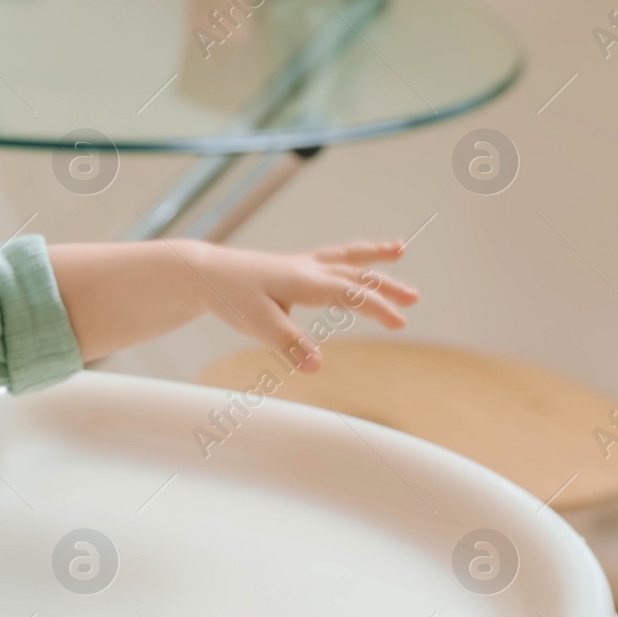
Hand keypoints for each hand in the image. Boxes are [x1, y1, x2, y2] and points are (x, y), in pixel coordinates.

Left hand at [184, 237, 418, 371]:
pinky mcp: (291, 268)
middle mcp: (307, 268)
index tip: (401, 322)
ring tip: (398, 249)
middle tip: (413, 298)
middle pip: (355, 274)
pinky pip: (329, 258)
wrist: (204, 273)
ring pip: (344, 258)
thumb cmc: (230, 296)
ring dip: (372, 257)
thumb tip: (317, 367)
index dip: (377, 306)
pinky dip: (349, 256)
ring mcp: (300, 265)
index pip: (349, 292)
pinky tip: (356, 262)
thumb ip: (289, 344)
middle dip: (385, 286)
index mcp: (303, 280)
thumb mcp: (258, 324)